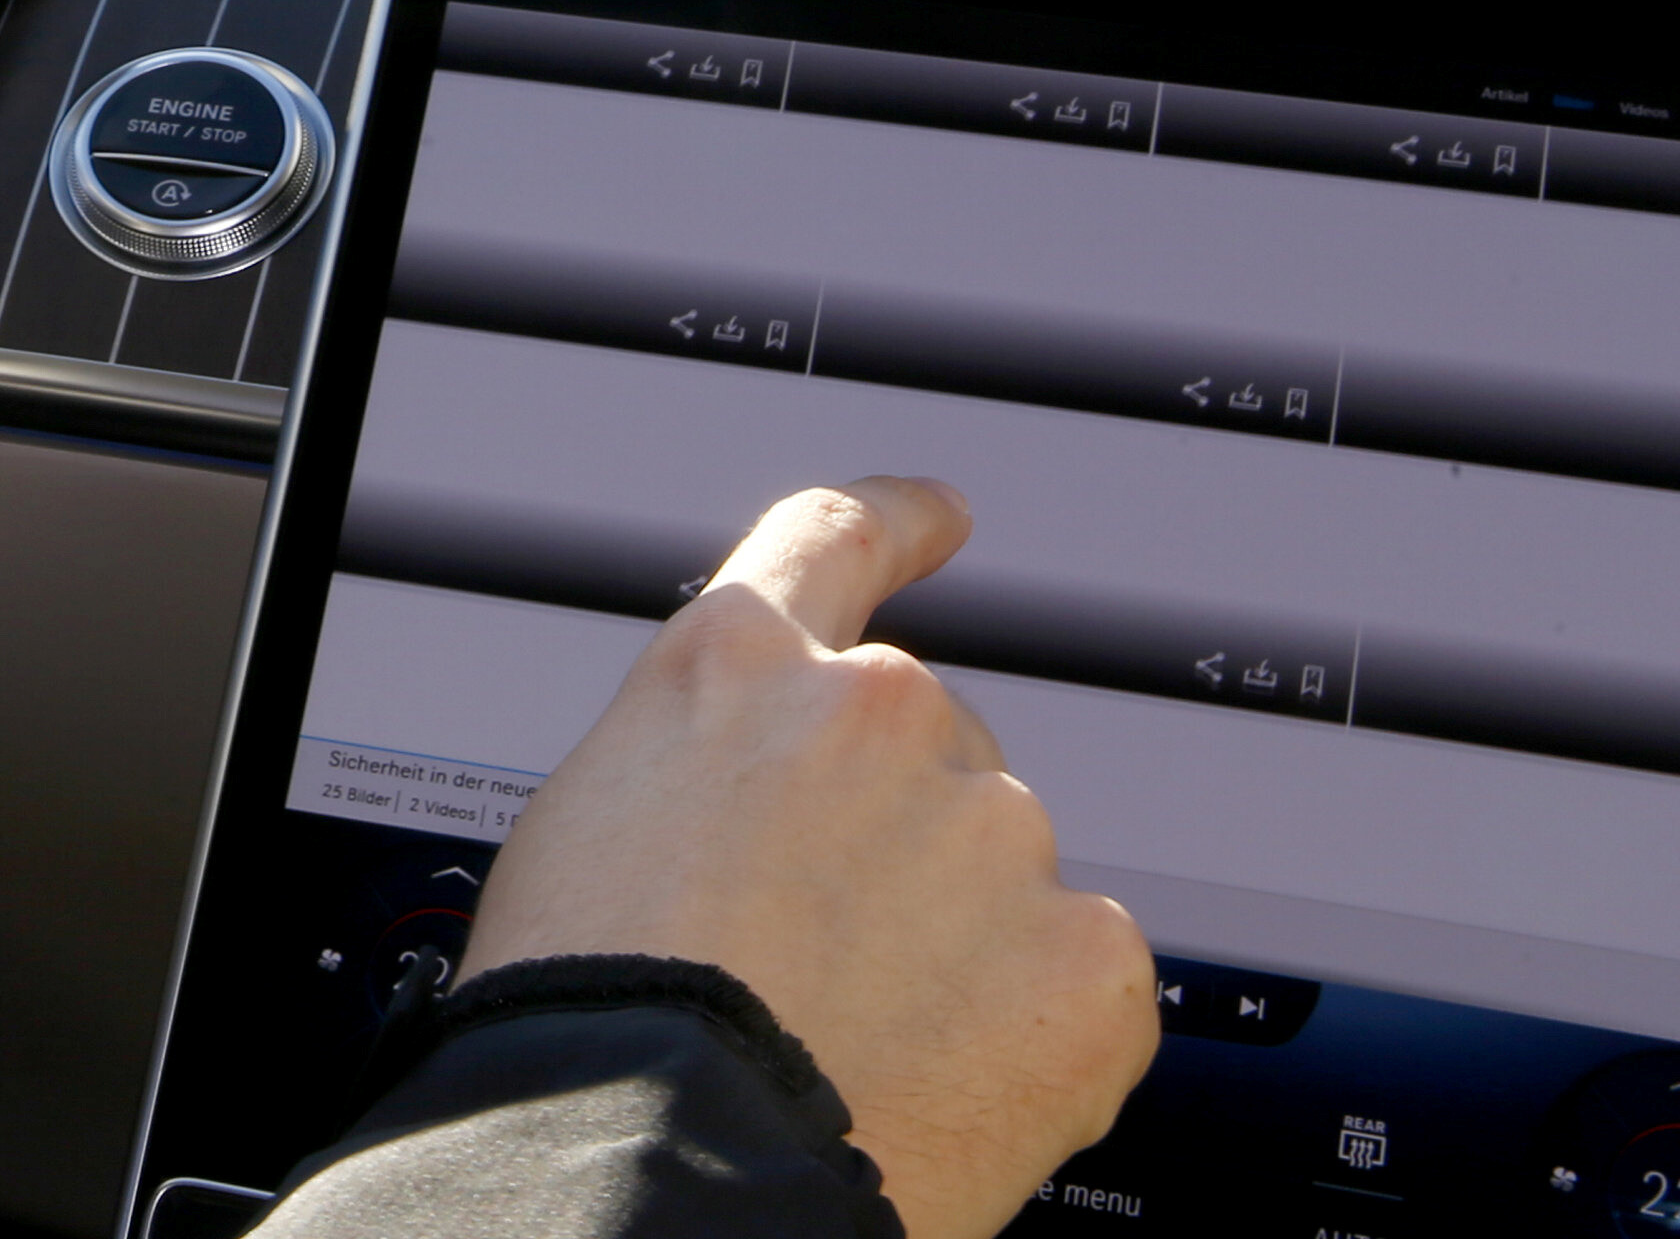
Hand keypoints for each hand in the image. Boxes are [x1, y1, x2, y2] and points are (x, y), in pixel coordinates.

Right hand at [463, 478, 1155, 1238]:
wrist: (660, 1164)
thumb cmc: (594, 1016)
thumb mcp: (594, 823)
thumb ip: (704, 771)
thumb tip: (752, 822)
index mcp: (740, 667)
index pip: (834, 542)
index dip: (898, 523)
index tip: (944, 516)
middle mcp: (881, 712)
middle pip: (929, 755)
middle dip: (898, 849)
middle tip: (826, 965)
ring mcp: (996, 828)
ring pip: (1005, 877)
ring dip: (962, 948)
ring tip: (864, 1047)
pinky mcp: (1086, 955)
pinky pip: (1082, 984)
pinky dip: (1035, 1040)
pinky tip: (947, 1088)